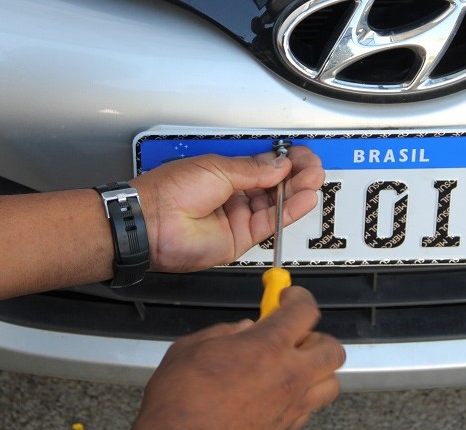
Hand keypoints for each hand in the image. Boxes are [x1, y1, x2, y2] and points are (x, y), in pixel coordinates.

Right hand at [121, 287, 345, 429]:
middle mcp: (289, 376)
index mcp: (268, 346)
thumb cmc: (181, 406)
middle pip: (331, 347)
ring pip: (331, 380)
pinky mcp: (286, 429)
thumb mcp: (191, 349)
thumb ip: (223, 333)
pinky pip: (312, 407)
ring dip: (317, 368)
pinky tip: (282, 390)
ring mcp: (292, 405)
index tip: (288, 296)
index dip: (298, 296)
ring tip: (294, 363)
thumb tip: (239, 329)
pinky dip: (304, 395)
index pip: (305, 309)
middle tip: (293, 332)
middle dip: (315, 334)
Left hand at [130, 146, 323, 271]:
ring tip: (313, 180)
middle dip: (296, 174)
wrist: (152, 222)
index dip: (285, 160)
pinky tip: (303, 198)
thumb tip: (279, 164)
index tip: (301, 155)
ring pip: (277, 204)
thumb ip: (254, 169)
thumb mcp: (217, 168)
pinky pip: (272, 223)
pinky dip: (290, 210)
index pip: (265, 166)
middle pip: (276, 185)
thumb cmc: (169, 192)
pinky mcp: (241, 238)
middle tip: (312, 167)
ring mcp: (239, 217)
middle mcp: (234, 195)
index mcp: (226, 173)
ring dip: (297, 191)